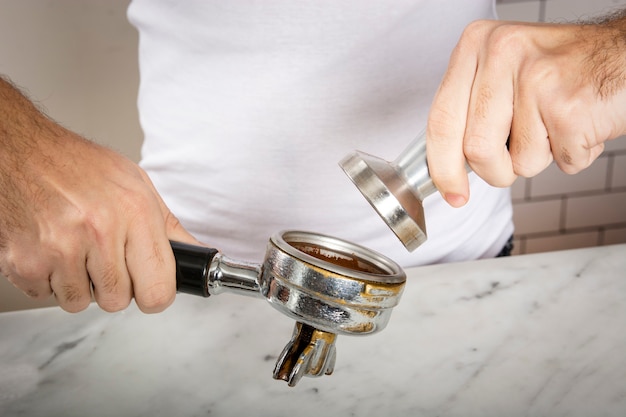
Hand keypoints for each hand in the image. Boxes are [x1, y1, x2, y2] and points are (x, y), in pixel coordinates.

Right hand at [0, 78, 199, 312]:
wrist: (19, 151)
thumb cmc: (78, 165)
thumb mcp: (137, 185)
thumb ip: (168, 227)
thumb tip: (197, 255)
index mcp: (135, 213)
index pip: (158, 290)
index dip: (155, 294)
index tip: (149, 287)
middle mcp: (99, 231)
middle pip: (118, 301)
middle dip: (113, 286)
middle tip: (103, 256)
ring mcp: (60, 249)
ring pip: (80, 302)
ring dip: (78, 283)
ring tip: (74, 247)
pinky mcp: (25, 262)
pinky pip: (46, 296)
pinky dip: (48, 279)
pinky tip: (50, 248)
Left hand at [426, 15, 625, 206]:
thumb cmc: (563, 69)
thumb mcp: (503, 72)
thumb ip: (470, 108)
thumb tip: (446, 164)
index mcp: (476, 44)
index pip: (441, 119)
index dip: (441, 167)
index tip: (451, 192)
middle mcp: (501, 53)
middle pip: (474, 149)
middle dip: (495, 171)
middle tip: (511, 164)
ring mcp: (536, 79)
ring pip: (517, 162)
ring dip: (539, 160)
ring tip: (554, 127)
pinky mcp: (569, 105)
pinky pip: (560, 162)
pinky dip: (573, 156)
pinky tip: (579, 125)